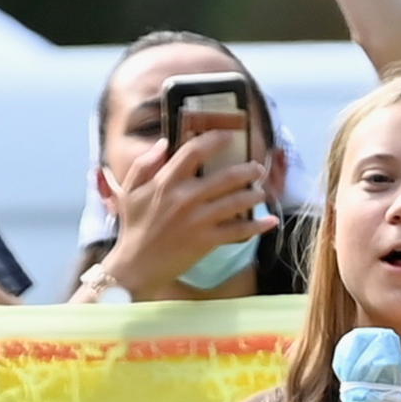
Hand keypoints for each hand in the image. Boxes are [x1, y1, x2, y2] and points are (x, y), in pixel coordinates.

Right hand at [96, 131, 264, 298]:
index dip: (214, 139)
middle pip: (226, 176)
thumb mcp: (129, 191)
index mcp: (166, 182)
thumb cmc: (133, 227)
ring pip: (236, 201)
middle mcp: (185, 198)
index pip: (193, 152)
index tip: (228, 135)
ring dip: (255, 194)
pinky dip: (258, 226)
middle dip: (248, 169)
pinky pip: (238, 231)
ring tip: (262, 192)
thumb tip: (164, 142)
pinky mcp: (207, 241)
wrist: (136, 266)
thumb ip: (144, 164)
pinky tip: (271, 221)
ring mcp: (198, 220)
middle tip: (258, 168)